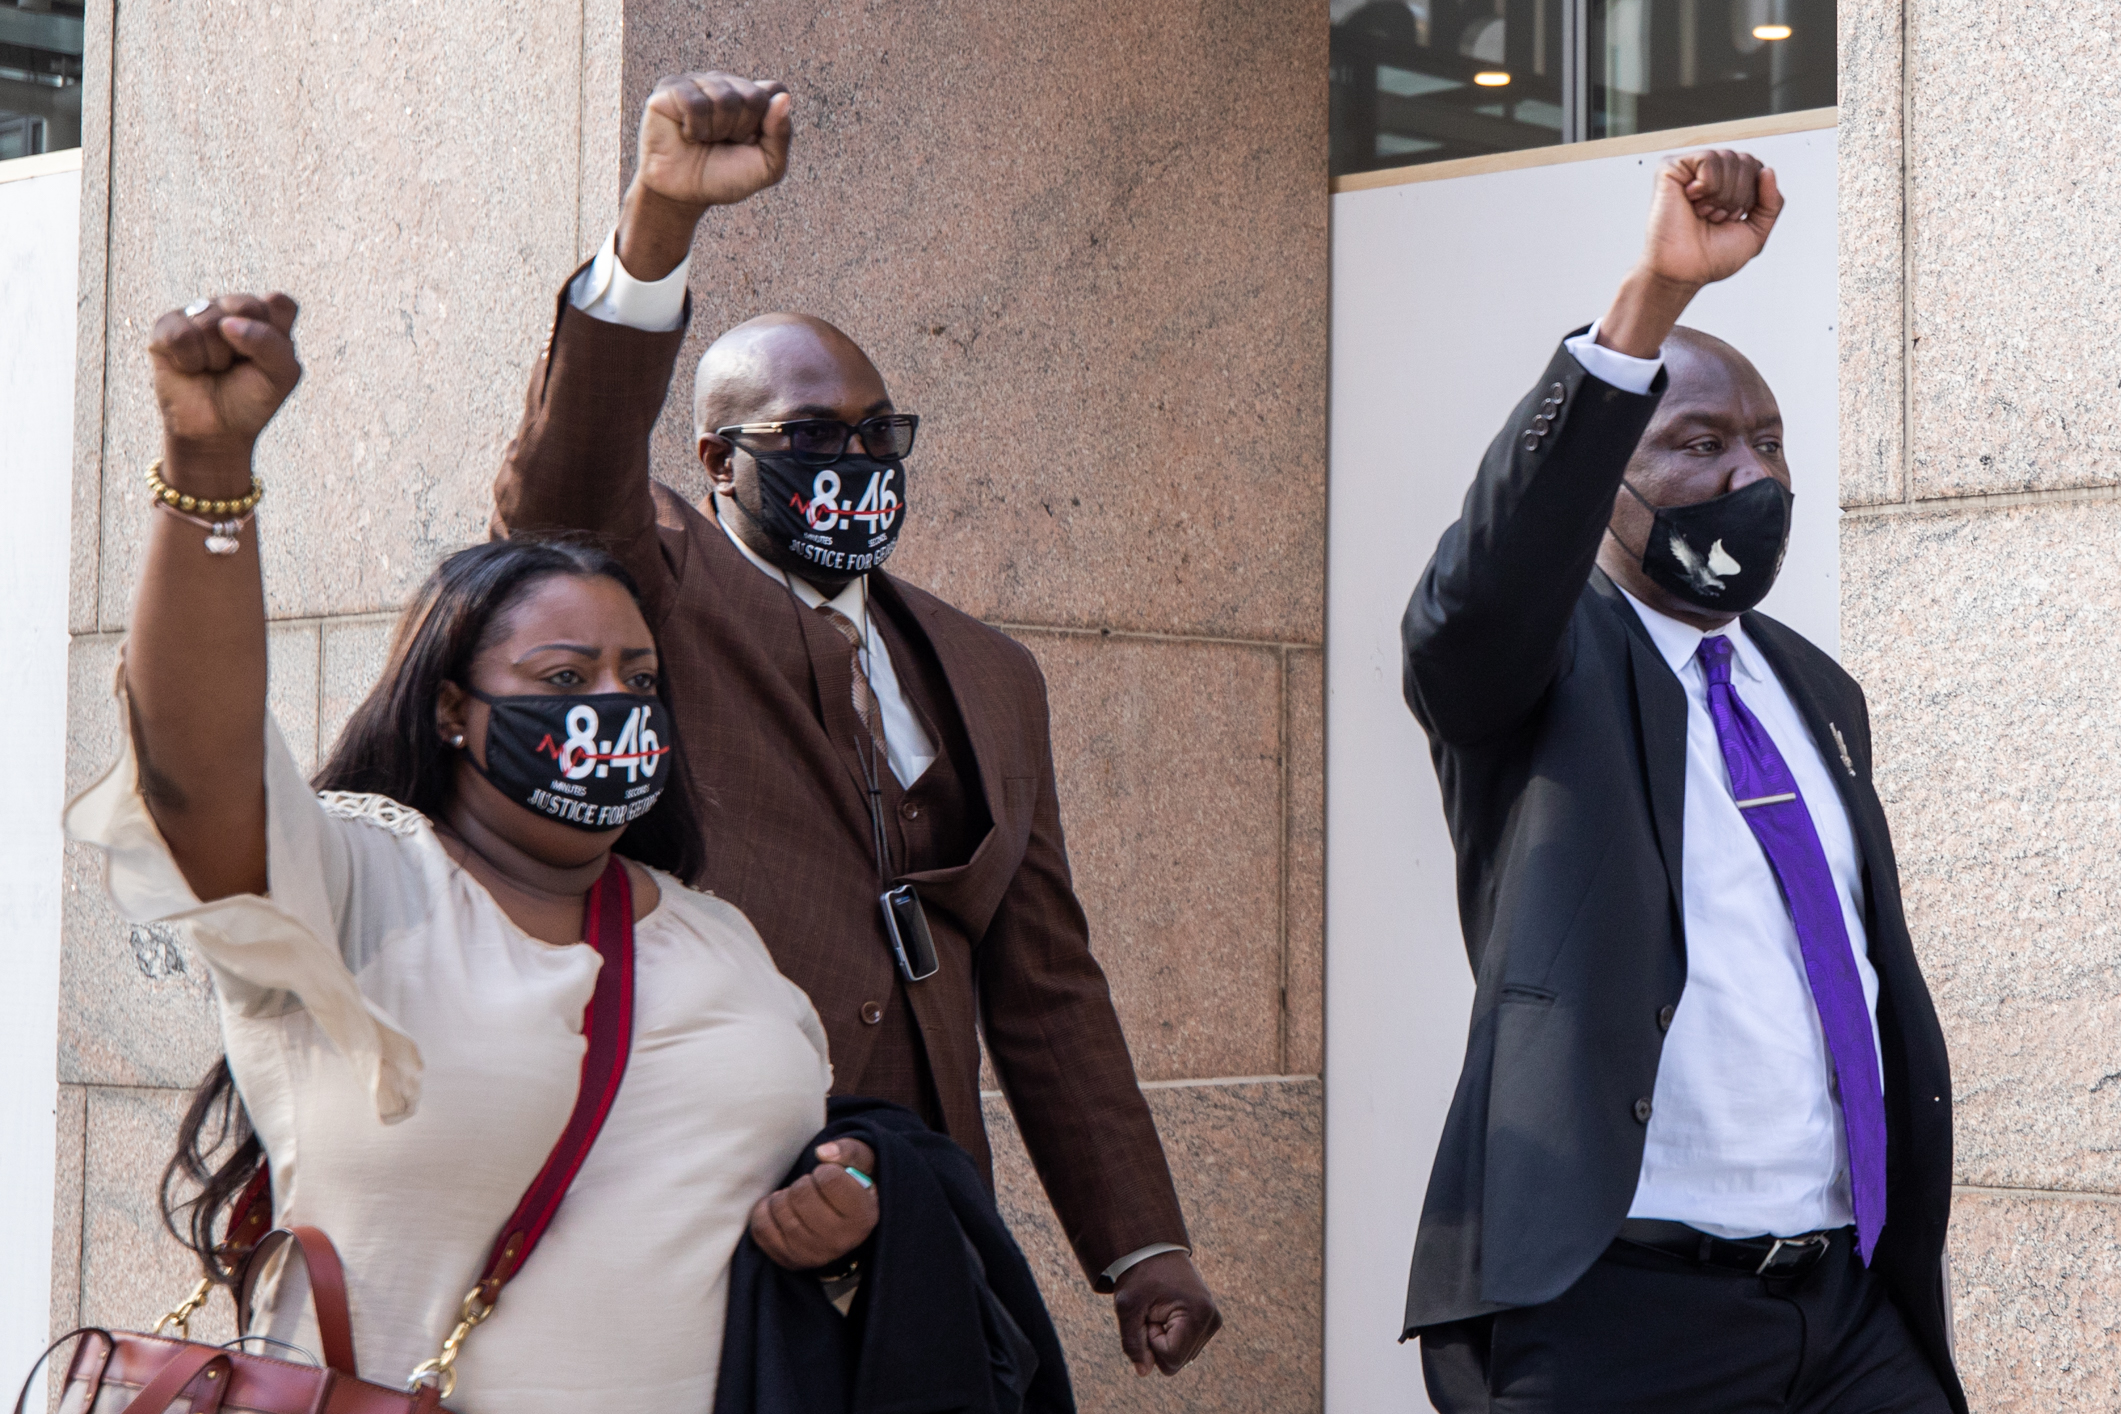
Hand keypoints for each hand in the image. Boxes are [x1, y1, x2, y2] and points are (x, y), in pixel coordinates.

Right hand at [147, 294, 301, 459]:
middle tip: (238, 365)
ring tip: (214, 369)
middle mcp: (231, 308)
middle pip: (244, 305)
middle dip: (244, 346)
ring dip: (216, 358)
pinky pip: (180, 335)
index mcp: (266, 315)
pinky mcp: (167, 326)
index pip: (279, 303)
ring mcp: (198, 313)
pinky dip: (190, 361)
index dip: (275, 333)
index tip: (268, 359)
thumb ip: (270, 343)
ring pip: (209, 322)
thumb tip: (226, 323)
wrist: (216, 430)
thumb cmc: (251, 399)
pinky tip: (191, 367)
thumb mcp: (280, 376)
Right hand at [636, 71, 791, 209]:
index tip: (751, 142)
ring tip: (704, 139)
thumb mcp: (767, 166)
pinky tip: (687, 134)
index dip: (768, 123)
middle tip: (724, 142)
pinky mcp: (670, 88)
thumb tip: (783, 98)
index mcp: (751, 95)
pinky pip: (694, 102)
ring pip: (724, 97)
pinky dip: (695, 128)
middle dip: (742, 130)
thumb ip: (781, 135)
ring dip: (717, 131)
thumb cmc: (725, 177)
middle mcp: (725, 82)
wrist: (684, 194)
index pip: (776, 91)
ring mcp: (698, 82)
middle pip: (753, 96)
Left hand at [747, 1138, 877, 1270]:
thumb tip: (822, 1152)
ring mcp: (812, 1255)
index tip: (829, 1176)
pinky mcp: (788, 1260)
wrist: (845, 1227)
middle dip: (803, 1182)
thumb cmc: (853, 1188)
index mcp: (863, 1216)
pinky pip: (761, 1228)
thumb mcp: (863, 1164)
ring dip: (784, 1195)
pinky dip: (765, 1210)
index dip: (825, 1170)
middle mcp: (840, 1241)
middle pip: (801, 1195)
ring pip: (780, 1210)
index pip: (830, 1179)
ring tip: (798, 1198)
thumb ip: (849, 1151)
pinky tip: (780, 1207)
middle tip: (811, 1186)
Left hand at [1114, 1251, 1221, 1376]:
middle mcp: (1211, 1320)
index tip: (1149, 1314)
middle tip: (1152, 1312)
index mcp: (1197, 1314)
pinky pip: (1186, 1347)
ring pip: (1181, 1357)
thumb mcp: (1127, 1307)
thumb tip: (1144, 1372)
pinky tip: (1168, 1312)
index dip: (1151, 1341)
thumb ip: (1133, 1343)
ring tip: (1160, 1310)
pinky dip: (1172, 1336)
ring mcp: (1213, 1322)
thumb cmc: (1139, 1275)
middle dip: (1158, 1343)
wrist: (1154, 1248)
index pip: (1171, 1359)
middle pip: (1177, 1362)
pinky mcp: (1209, 1321)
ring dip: (1164, 1339)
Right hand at [1598, 149, 1783, 358]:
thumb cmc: (1711, 257)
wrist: (1684, 271)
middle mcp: (1708, 174)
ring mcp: (1689, 170)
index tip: (1730, 219)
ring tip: (1703, 212)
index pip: (1757, 168)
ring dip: (1721, 195)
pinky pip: (1708, 159)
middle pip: (1746, 161)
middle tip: (1715, 217)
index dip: (1751, 197)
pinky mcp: (1670, 168)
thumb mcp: (1756, 232)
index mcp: (1726, 184)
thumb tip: (1768, 171)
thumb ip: (1772, 203)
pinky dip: (1707, 185)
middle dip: (1737, 197)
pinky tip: (1692, 200)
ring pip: (1728, 158)